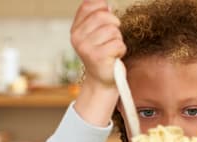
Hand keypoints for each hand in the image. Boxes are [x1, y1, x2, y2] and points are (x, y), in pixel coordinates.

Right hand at [71, 0, 126, 126]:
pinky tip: (113, 58)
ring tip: (111, 50)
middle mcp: (77, 37)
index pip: (89, 5)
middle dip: (114, 26)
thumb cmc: (103, 54)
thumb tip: (105, 3)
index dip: (103, 8)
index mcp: (75, 29)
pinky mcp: (97, 57)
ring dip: (118, 40)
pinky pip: (118, 44)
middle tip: (110, 40)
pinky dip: (120, 50)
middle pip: (104, 16)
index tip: (106, 21)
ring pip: (113, 30)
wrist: (102, 80)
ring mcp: (86, 47)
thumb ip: (97, 16)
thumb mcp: (96, 33)